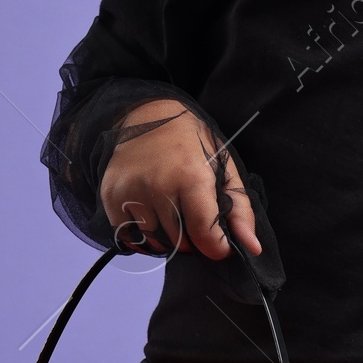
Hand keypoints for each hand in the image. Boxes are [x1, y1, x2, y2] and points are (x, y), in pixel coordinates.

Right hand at [98, 100, 261, 262]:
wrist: (147, 114)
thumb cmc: (191, 143)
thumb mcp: (223, 168)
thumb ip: (240, 210)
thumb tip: (252, 248)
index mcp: (191, 176)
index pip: (204, 234)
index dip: (216, 246)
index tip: (219, 242)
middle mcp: (157, 185)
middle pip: (179, 243)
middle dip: (192, 240)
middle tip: (193, 218)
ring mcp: (130, 191)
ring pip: (153, 243)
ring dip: (167, 240)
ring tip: (172, 215)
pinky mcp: (110, 196)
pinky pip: (128, 236)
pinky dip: (142, 236)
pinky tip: (151, 216)